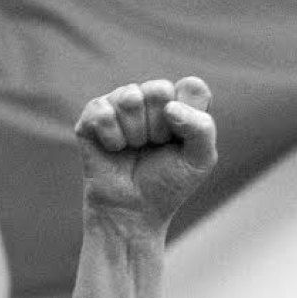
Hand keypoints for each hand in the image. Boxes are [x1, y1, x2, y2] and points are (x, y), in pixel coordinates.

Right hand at [74, 77, 216, 234]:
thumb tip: (169, 106)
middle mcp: (149, 97)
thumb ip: (203, 129)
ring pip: (130, 98)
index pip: (191, 86)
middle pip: (159, 90)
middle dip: (160, 127)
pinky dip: (113, 139)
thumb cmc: (168, 184)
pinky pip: (104, 113)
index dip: (188, 116)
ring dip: (136, 134)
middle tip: (155, 147)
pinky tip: (115, 150)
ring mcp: (120, 102)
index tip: (181, 141)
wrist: (135, 210)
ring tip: (135, 150)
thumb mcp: (200, 161)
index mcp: (178, 103)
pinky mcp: (93, 114)